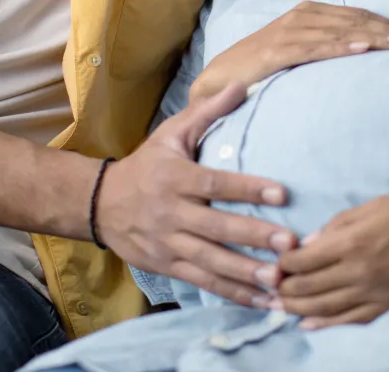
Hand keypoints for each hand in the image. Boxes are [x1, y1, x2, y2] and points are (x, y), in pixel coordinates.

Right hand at [95, 83, 296, 307]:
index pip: (215, 183)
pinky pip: (204, 283)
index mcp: (175, 178)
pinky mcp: (169, 266)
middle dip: (253, 238)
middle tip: (289, 246)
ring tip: (280, 283)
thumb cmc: (146, 164)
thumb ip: (206, 112)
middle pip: (217, 228)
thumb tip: (239, 85)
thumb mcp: (170, 134)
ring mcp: (169, 244)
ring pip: (211, 263)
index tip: (283, 193)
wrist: (99, 203)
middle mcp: (172, 213)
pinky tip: (262, 303)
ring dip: (246, 275)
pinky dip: (233, 295)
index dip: (248, 188)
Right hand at [189, 1, 388, 102]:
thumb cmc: (262, 70)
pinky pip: (313, 48)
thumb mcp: (298, 54)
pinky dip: (339, 47)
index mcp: (308, 14)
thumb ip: (325, 49)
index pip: (356, 15)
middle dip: (387, 28)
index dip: (386, 23)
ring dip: (371, 36)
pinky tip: (361, 49)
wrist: (218, 81)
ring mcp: (287, 33)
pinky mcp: (276, 52)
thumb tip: (364, 56)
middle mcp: (300, 17)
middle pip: (352, 20)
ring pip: (337, 31)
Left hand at [276, 194, 388, 328]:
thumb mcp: (378, 205)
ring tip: (279, 303)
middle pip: (307, 286)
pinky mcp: (388, 305)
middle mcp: (359, 272)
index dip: (282, 261)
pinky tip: (308, 323)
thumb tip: (311, 242)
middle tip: (267, 284)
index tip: (273, 259)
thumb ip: (340, 223)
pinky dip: (325, 324)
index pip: (303, 259)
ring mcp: (374, 293)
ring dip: (296, 307)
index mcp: (354, 241)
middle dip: (283, 286)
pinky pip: (350, 321)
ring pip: (323, 308)